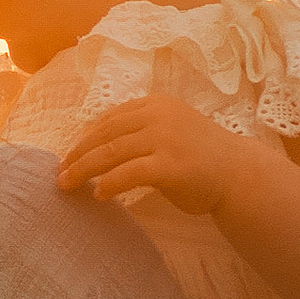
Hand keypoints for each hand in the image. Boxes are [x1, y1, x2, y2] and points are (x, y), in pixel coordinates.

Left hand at [57, 95, 243, 220]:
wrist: (239, 173)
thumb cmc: (203, 157)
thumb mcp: (170, 131)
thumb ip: (141, 133)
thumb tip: (98, 148)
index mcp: (156, 104)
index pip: (110, 118)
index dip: (85, 137)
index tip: (70, 155)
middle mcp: (159, 116)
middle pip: (105, 133)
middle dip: (77, 154)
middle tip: (59, 173)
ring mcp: (165, 139)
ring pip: (110, 152)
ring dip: (84, 170)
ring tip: (68, 185)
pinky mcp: (170, 165)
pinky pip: (128, 174)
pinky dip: (109, 184)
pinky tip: (99, 194)